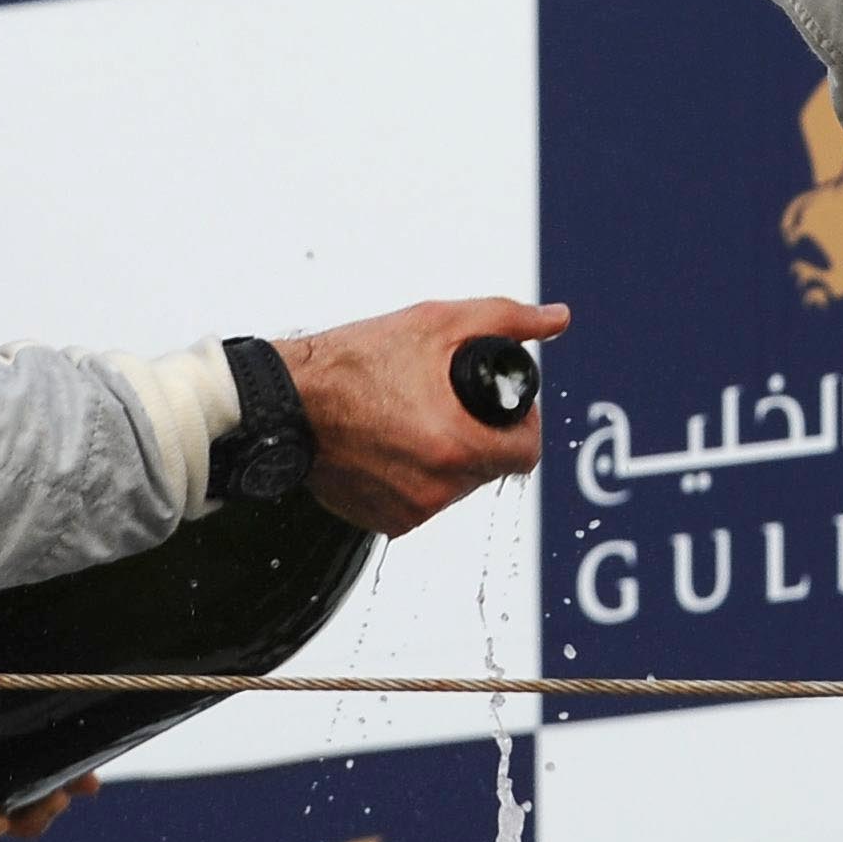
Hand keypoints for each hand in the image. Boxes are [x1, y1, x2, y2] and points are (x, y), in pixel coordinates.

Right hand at [283, 296, 570, 536]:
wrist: (286, 401)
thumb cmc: (357, 360)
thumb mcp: (436, 323)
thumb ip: (506, 320)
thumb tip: (556, 318)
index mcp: (456, 447)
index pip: (526, 455)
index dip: (522, 425)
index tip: (502, 405)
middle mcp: (435, 491)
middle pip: (490, 468)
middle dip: (482, 435)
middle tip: (450, 400)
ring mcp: (406, 513)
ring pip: (456, 486)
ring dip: (450, 456)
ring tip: (417, 416)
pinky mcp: (381, 523)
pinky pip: (421, 501)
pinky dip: (416, 476)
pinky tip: (394, 442)